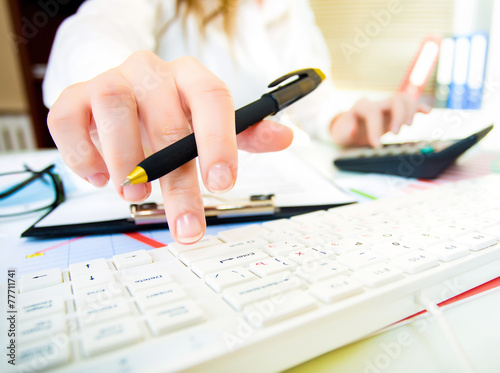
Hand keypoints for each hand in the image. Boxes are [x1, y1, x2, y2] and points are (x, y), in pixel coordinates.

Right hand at [47, 52, 293, 243]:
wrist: (121, 93)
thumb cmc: (170, 112)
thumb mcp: (209, 122)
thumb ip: (245, 132)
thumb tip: (285, 137)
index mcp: (191, 77)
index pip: (213, 98)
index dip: (220, 141)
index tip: (222, 183)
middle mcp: (152, 72)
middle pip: (167, 122)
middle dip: (177, 183)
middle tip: (186, 224)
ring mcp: (110, 80)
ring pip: (115, 108)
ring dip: (125, 161)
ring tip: (133, 193)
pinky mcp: (74, 97)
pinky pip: (67, 119)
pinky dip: (80, 154)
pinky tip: (97, 176)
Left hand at [329, 92, 430, 147]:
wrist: (348, 128)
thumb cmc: (345, 131)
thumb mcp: (340, 133)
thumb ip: (345, 131)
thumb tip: (353, 130)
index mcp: (362, 107)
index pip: (373, 112)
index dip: (376, 128)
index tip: (377, 146)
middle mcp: (377, 103)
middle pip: (394, 100)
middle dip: (398, 116)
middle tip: (395, 134)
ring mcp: (387, 106)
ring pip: (404, 99)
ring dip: (410, 111)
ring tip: (408, 126)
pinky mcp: (396, 112)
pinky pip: (411, 104)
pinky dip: (419, 107)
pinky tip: (427, 112)